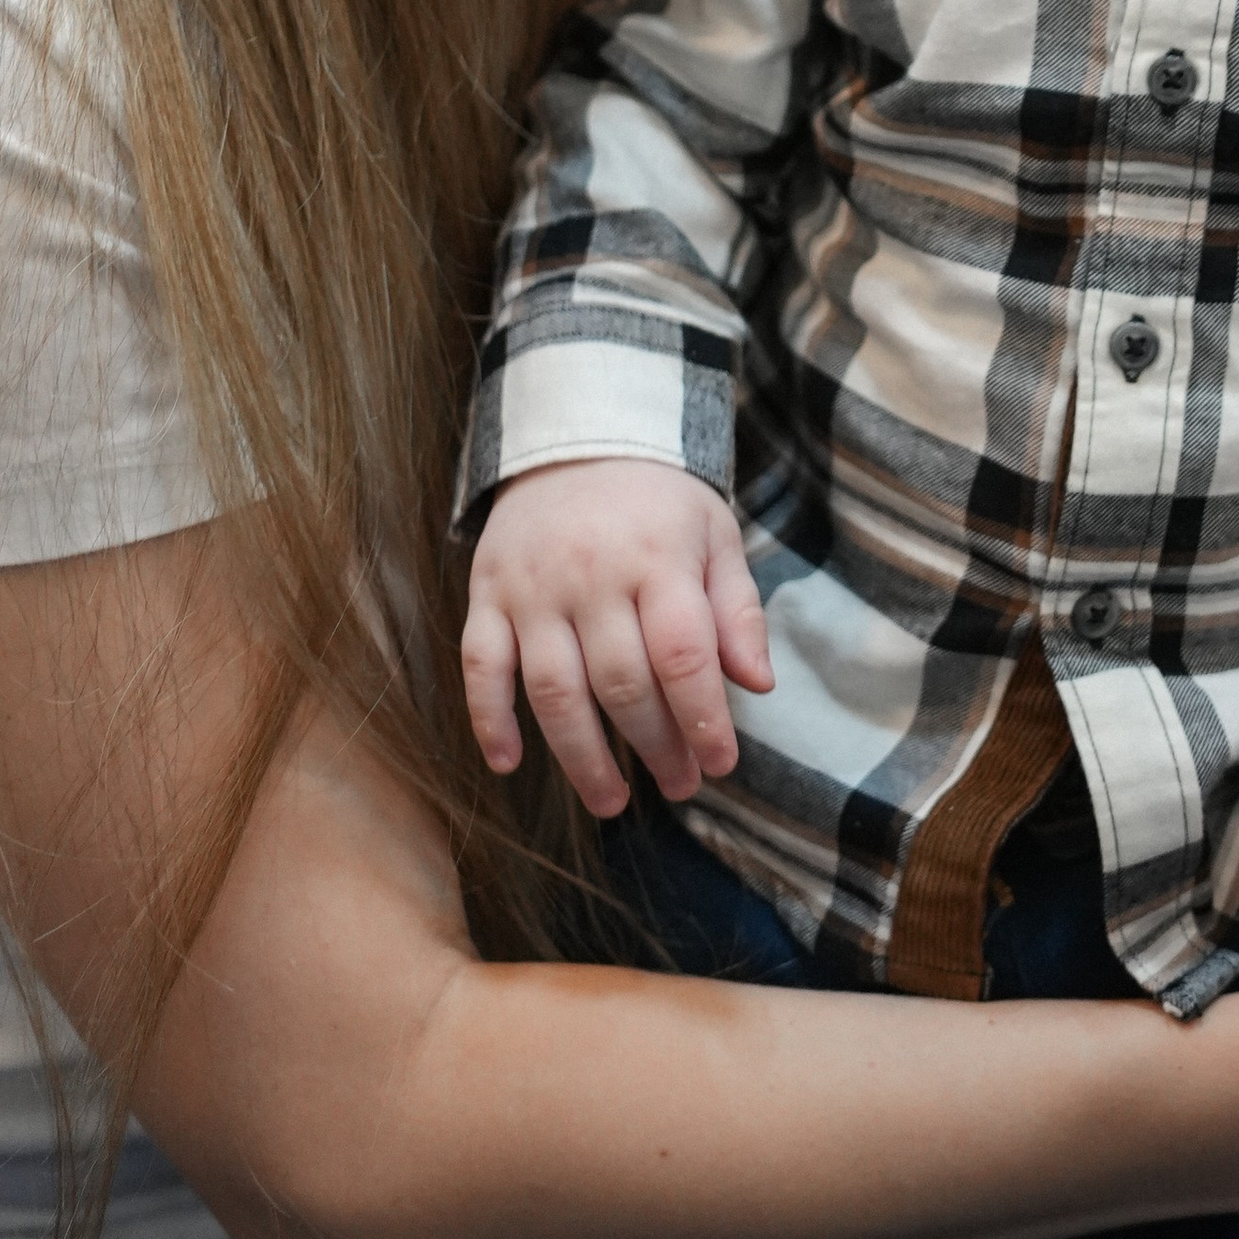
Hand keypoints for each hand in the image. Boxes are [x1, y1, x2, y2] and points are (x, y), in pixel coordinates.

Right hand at [461, 457, 772, 819]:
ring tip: (612, 802)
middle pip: (622, 682)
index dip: (703, 719)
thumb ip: (736, 609)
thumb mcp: (714, 535)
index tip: (720, 765)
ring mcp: (533, 587)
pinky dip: (488, 719)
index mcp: (658, 557)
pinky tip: (508, 763)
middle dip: (655, 746)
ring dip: (581, 756)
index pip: (683, 655)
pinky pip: (480, 666)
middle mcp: (591, 575)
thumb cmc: (657, 501)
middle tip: (679, 786)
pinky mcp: (487, 593)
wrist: (577, 436)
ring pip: (553, 689)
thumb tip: (757, 685)